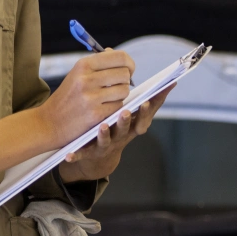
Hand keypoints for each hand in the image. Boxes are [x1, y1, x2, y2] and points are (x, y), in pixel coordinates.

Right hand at [39, 49, 135, 146]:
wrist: (49, 122)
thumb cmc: (67, 97)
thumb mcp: (77, 74)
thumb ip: (97, 64)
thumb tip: (116, 54)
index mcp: (83, 65)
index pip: (120, 57)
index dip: (129, 64)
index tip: (129, 70)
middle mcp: (86, 79)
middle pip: (125, 74)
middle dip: (125, 81)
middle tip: (116, 87)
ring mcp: (91, 97)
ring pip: (124, 90)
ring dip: (120, 95)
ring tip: (108, 98)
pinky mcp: (95, 114)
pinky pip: (119, 106)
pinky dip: (114, 108)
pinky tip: (103, 109)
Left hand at [59, 85, 173, 182]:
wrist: (99, 155)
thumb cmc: (117, 126)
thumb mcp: (131, 111)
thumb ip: (142, 95)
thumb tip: (167, 80)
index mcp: (132, 124)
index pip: (144, 115)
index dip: (147, 109)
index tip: (147, 99)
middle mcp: (122, 135)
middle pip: (128, 128)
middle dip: (127, 120)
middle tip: (126, 111)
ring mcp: (107, 145)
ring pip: (107, 140)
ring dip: (106, 134)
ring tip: (103, 126)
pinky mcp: (91, 153)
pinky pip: (83, 154)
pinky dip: (76, 154)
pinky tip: (68, 155)